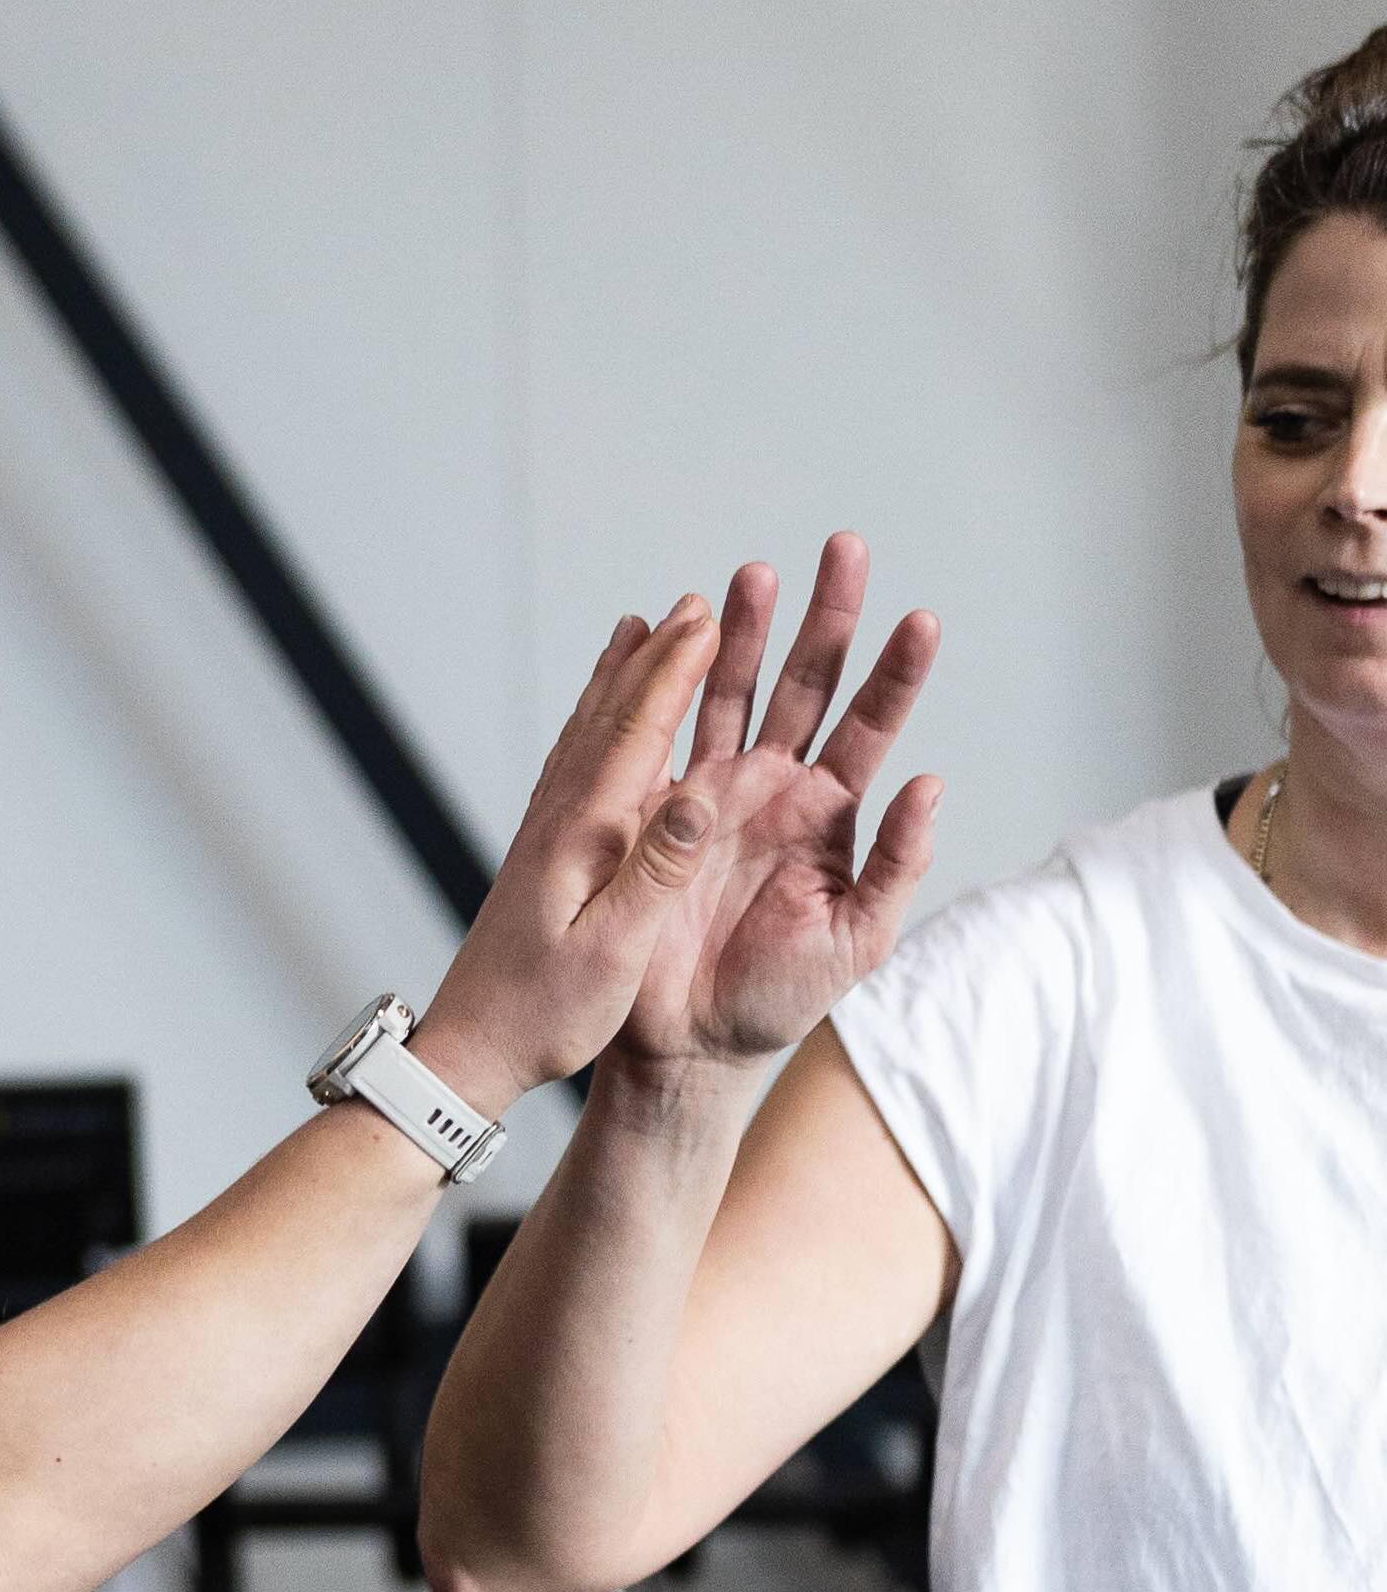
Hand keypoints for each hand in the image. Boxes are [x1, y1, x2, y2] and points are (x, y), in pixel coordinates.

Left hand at [411, 603, 724, 1118]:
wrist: (470, 1050)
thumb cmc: (542, 1015)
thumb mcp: (612, 954)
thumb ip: (656, 875)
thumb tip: (694, 795)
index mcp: (582, 838)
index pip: (636, 734)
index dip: (672, 672)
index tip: (706, 620)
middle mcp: (559, 821)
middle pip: (612, 718)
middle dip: (657, 657)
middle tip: (696, 606)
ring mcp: (545, 834)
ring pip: (588, 733)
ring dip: (622, 678)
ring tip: (646, 631)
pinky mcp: (540, 855)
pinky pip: (574, 766)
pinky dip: (595, 724)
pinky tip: (602, 719)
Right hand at [614, 537, 939, 1073]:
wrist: (688, 1043)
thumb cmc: (777, 1000)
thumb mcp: (858, 941)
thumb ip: (895, 863)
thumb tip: (931, 784)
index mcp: (830, 814)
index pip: (872, 725)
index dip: (896, 673)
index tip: (922, 620)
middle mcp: (775, 788)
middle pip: (807, 684)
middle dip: (826, 617)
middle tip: (844, 547)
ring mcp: (715, 792)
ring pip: (733, 691)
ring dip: (746, 631)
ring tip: (754, 574)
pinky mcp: (658, 808)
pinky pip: (663, 734)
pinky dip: (669, 683)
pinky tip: (676, 634)